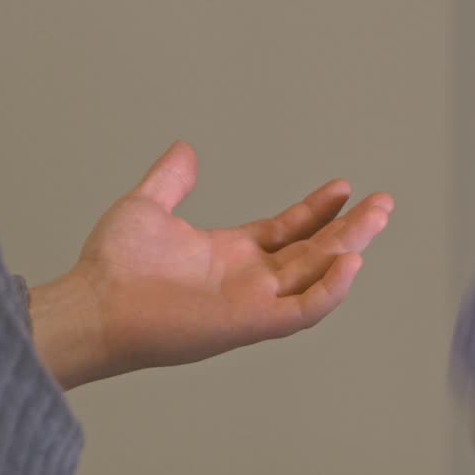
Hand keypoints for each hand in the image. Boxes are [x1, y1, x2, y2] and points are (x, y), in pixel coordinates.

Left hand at [31, 141, 391, 387]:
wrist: (92, 304)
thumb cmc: (111, 267)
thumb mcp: (147, 207)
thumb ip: (171, 181)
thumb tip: (185, 150)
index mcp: (230, 255)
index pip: (288, 232)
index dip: (316, 211)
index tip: (342, 187)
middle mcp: (247, 280)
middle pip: (313, 252)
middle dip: (350, 228)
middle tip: (383, 203)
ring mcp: (251, 303)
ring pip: (316, 276)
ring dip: (349, 249)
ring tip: (376, 219)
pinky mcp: (248, 323)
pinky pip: (301, 311)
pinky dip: (329, 291)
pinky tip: (351, 262)